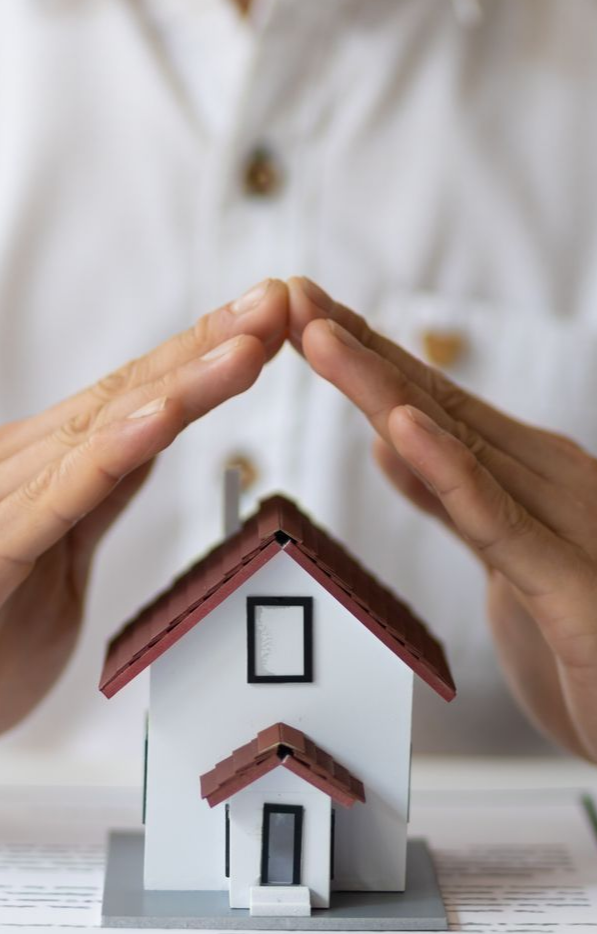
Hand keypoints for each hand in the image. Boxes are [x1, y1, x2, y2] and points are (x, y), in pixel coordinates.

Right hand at [0, 279, 287, 730]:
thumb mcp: (59, 552)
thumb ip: (94, 493)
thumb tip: (142, 439)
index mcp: (44, 466)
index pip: (134, 398)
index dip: (199, 354)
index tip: (265, 318)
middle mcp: (24, 466)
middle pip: (129, 395)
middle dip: (207, 345)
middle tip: (277, 302)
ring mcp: (6, 501)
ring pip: (106, 432)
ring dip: (183, 385)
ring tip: (247, 346)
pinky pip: (65, 496)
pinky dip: (116, 453)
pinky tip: (161, 420)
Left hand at [289, 276, 596, 761]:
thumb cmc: (585, 640)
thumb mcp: (509, 562)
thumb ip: (457, 501)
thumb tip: (391, 442)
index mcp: (532, 477)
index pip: (436, 405)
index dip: (368, 357)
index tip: (303, 311)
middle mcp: (549, 484)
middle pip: (437, 408)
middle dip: (360, 349)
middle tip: (290, 293)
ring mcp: (564, 527)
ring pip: (457, 448)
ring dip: (382, 389)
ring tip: (319, 336)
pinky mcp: (570, 588)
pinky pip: (495, 523)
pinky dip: (445, 474)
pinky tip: (397, 431)